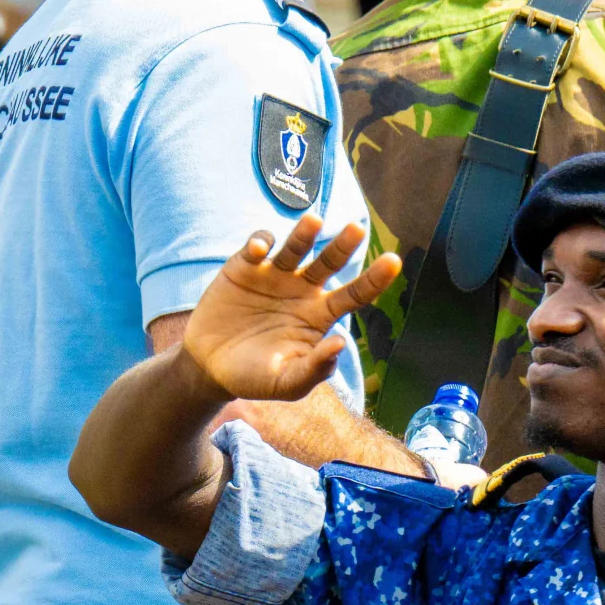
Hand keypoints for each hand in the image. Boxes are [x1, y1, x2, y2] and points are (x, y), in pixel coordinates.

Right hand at [180, 216, 397, 402]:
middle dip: (344, 245)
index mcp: (320, 315)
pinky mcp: (244, 268)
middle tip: (356, 229)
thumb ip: (315, 368)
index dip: (375, 279)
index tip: (394, 261)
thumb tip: (340, 343)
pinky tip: (259, 251)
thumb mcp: (287, 383)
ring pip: (296, 246)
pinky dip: (260, 242)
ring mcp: (274, 275)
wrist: (210, 368)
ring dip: (305, 233)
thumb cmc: (255, 378)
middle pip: (330, 261)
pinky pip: (257, 246)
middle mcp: (302, 290)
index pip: (355, 294)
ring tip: (314, 221)